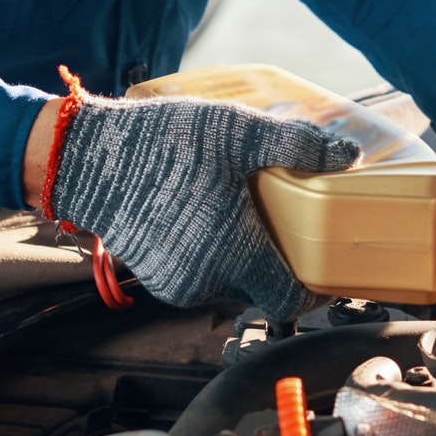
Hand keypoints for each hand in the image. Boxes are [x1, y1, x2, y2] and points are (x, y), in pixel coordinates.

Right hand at [46, 90, 358, 316]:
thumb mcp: (239, 132)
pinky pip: (197, 272)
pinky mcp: (154, 275)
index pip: (290, 302)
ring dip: (239, 252)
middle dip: (275, 255)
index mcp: (235, 257)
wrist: (89, 157)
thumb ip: (298, 145)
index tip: (325, 270)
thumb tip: (347, 154)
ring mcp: (176, 283)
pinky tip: (203, 212)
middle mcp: (206, 282)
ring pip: (228, 278)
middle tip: (280, 216)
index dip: (315, 291)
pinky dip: (208, 251)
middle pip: (261, 285)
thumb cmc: (161, 146)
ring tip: (237, 207)